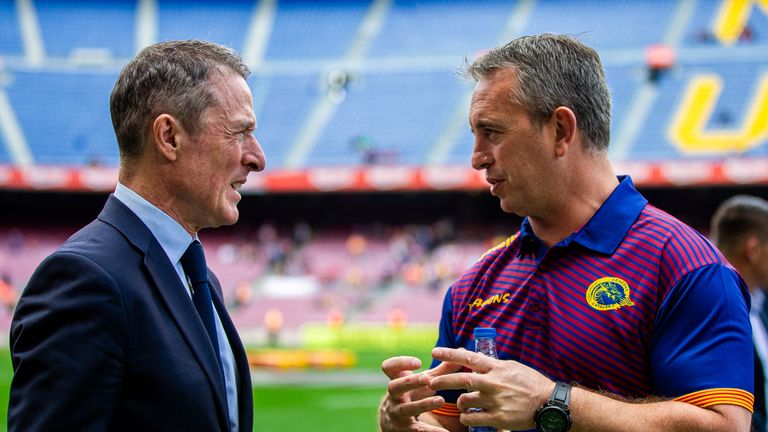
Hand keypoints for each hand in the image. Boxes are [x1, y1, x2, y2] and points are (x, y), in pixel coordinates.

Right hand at [378, 355, 459, 431]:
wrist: (394, 422)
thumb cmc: (413, 394)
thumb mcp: (424, 382)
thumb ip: (442, 369)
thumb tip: (461, 351)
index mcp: (397, 380)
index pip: (389, 367)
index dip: (401, 363)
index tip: (418, 362)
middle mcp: (393, 396)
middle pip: (394, 387)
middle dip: (410, 382)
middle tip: (427, 379)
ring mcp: (397, 413)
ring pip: (406, 409)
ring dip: (423, 404)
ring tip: (441, 400)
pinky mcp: (404, 429)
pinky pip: (417, 430)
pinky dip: (431, 431)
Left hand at [428, 347, 553, 430]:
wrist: (548, 403)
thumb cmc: (530, 382)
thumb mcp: (512, 367)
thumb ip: (493, 365)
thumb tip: (474, 360)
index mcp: (497, 367)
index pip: (469, 357)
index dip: (450, 353)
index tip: (435, 351)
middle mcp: (494, 382)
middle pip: (462, 380)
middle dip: (442, 380)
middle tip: (429, 382)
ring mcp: (495, 401)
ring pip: (465, 401)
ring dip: (459, 403)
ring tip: (462, 404)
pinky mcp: (498, 417)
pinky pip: (472, 418)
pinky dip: (466, 418)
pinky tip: (467, 417)